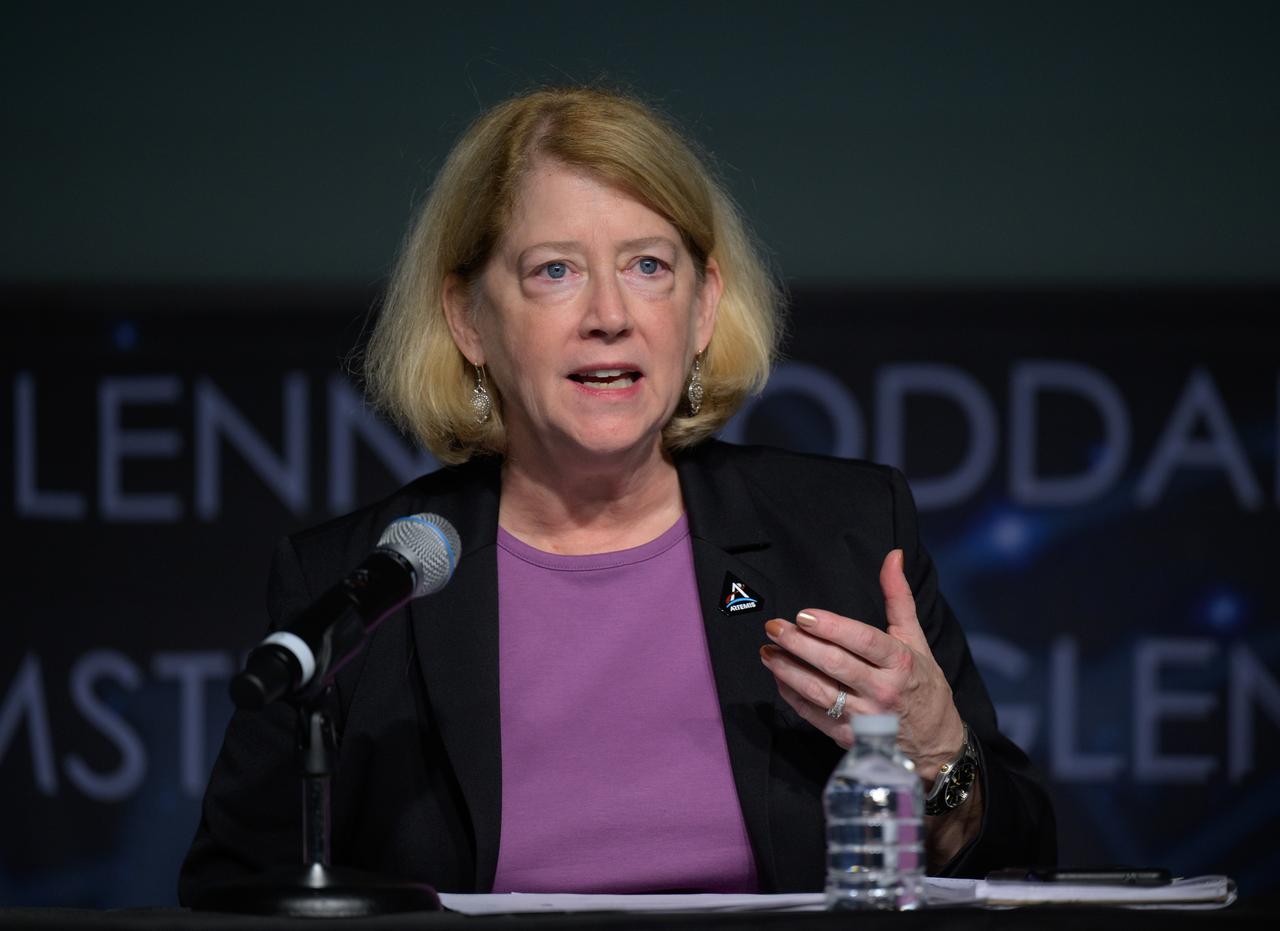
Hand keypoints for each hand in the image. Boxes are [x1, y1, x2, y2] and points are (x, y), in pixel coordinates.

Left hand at [759, 548, 964, 782]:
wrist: (936, 744)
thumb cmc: (924, 685)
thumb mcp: (917, 640)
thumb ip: (899, 597)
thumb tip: (893, 555)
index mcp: (901, 663)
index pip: (863, 641)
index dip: (832, 627)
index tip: (804, 615)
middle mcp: (883, 690)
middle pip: (835, 664)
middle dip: (799, 644)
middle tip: (774, 627)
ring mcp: (865, 717)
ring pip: (819, 691)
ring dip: (787, 670)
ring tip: (767, 651)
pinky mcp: (850, 737)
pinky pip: (814, 715)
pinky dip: (792, 696)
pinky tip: (778, 677)